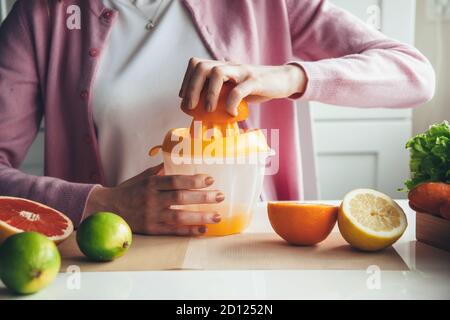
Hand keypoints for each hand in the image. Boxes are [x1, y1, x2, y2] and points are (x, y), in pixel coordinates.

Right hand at [83, 164, 223, 234]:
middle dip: (203, 197)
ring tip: (217, 216)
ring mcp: (152, 216)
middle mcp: (152, 199)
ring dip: (200, 217)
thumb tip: (180, 159)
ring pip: (179, 217)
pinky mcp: (152, 230)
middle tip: (220, 196)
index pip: (175, 181)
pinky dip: (188, 231)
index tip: (210, 179)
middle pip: (180, 198)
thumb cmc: (129, 190)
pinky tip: (203, 229)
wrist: (108, 209)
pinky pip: (173, 231)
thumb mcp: (143, 176)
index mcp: (151, 183)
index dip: (193, 180)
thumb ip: (161, 170)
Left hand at [179, 58, 306, 115]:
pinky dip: (231, 102)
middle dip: (192, 88)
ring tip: (209, 110)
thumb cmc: (256, 87)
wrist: (283, 80)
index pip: (197, 64)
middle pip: (202, 67)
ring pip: (218, 72)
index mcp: (223, 67)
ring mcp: (243, 72)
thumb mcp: (235, 87)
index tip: (184, 99)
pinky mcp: (256, 81)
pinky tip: (231, 114)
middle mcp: (230, 66)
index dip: (187, 80)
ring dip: (209, 93)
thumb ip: (221, 93)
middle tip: (190, 107)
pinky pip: (240, 89)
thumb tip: (202, 112)